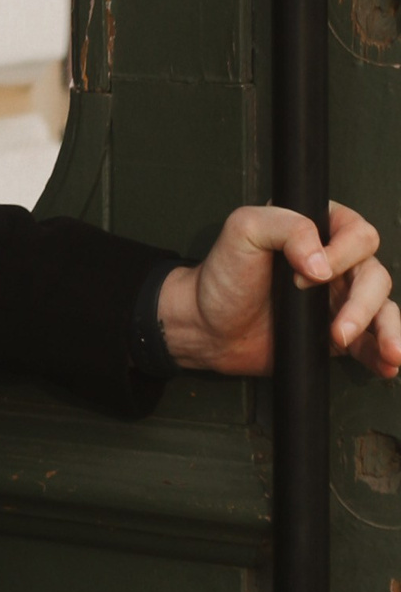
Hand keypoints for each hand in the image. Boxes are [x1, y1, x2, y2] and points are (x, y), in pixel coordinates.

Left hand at [159, 202, 400, 378]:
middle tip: (337, 330)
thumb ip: (285, 227)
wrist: (209, 326)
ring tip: (388, 353)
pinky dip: (384, 354)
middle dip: (363, 304)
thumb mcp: (245, 231)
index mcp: (317, 229)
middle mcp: (335, 262)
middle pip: (376, 274)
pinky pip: (372, 342)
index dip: (343, 255)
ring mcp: (339, 299)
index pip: (358, 233)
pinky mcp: (338, 334)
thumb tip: (322, 263)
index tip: (308, 275)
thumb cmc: (223, 274)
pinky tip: (388, 365)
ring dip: (388, 330)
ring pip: (383, 308)